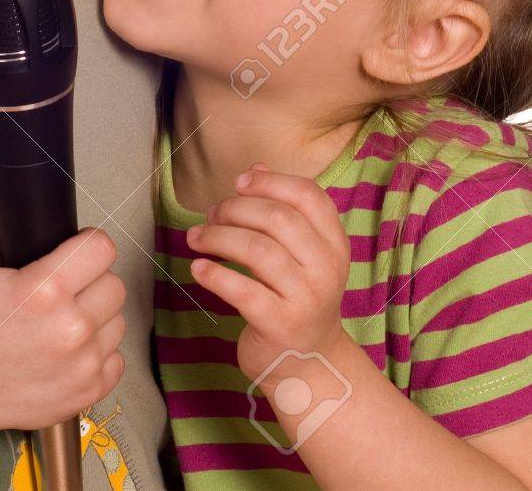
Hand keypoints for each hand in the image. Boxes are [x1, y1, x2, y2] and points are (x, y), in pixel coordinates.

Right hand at [0, 153, 126, 431]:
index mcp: (45, 290)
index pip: (102, 248)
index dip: (86, 246)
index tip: (69, 254)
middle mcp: (70, 329)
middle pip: (114, 283)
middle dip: (91, 281)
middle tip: (62, 288)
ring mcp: (82, 365)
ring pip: (118, 321)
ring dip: (96, 317)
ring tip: (62, 318)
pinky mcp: (88, 393)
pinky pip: (117, 359)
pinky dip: (98, 353)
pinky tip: (68, 349)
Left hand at [186, 162, 348, 384]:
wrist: (308, 364)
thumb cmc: (296, 296)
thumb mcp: (300, 252)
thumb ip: (281, 208)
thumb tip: (255, 167)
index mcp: (334, 243)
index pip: (307, 195)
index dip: (269, 182)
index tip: (238, 183)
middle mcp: (327, 268)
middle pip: (277, 218)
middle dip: (234, 209)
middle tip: (210, 215)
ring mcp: (307, 298)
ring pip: (256, 250)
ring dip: (217, 237)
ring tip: (197, 238)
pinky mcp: (281, 325)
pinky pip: (242, 290)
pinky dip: (215, 274)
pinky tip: (198, 268)